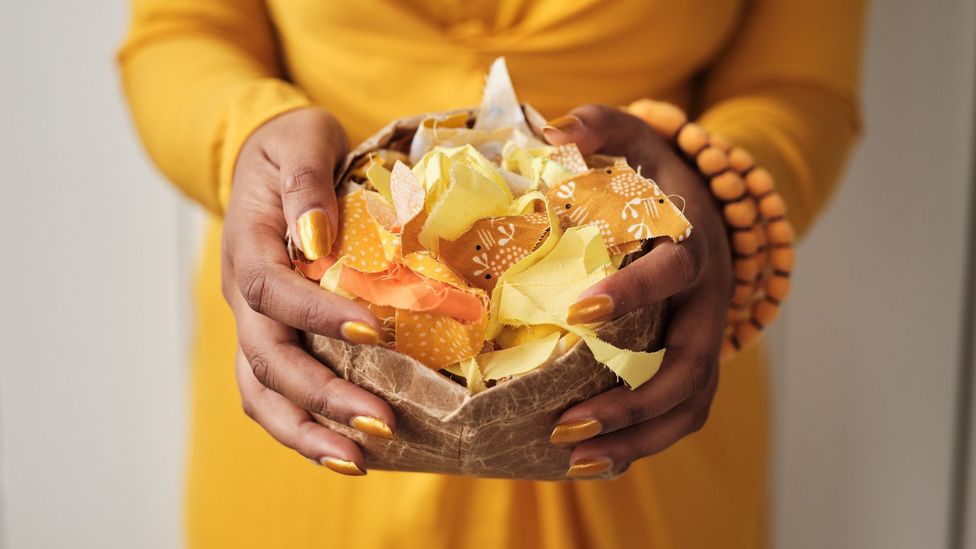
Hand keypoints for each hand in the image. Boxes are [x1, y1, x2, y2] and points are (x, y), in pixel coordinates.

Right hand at [222, 107, 394, 475]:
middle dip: (322, 397)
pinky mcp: (273, 340)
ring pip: (262, 392)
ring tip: (358, 462)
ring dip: (308, 431)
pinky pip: (277, 393)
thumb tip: (316, 239)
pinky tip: (348, 450)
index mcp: (248, 246)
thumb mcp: (301, 141)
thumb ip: (307, 184)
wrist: (272, 163)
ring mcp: (254, 324)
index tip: (372, 329)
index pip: (272, 291)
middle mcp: (244, 295)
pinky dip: (307, 425)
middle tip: (381, 424)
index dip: (316, 315)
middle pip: (267, 360)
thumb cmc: (292, 148)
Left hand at [543, 105, 731, 477]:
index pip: (672, 272)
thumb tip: (553, 131)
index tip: (580, 312)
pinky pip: (681, 415)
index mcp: (691, 245)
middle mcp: (708, 301)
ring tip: (572, 458)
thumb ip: (600, 124)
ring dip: (636, 437)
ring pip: (689, 403)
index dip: (634, 294)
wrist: (708, 208)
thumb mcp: (636, 138)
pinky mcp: (697, 365)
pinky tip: (593, 462)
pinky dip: (644, 443)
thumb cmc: (658, 177)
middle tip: (566, 420)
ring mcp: (707, 338)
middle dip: (632, 398)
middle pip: (689, 363)